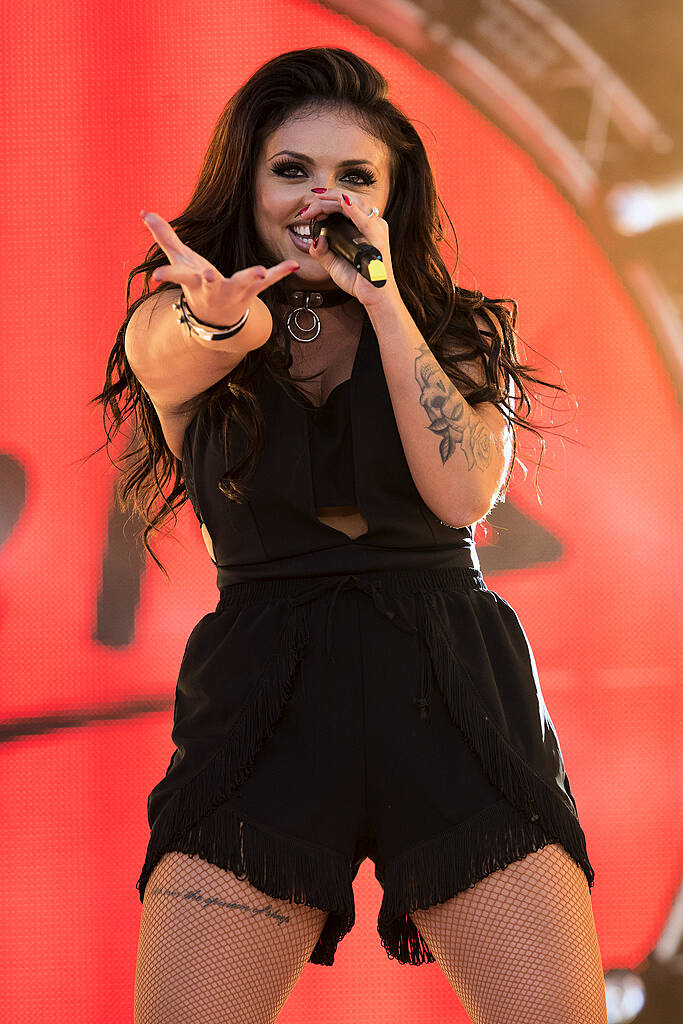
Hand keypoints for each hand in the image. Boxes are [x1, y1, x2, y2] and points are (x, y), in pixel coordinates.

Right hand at [140, 210, 298, 329]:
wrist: (216, 318)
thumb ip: (164, 236)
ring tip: (259, 271)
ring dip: (250, 277)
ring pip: (242, 284)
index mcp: (195, 280)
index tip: (156, 276)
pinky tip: (294, 265)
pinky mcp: (252, 290)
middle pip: (211, 283)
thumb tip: (144, 211)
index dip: (167, 275)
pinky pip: (268, 282)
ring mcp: (234, 290)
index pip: (179, 276)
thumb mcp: (180, 262)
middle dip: (210, 280)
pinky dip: (280, 273)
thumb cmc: (197, 284)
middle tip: (209, 276)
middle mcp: (214, 288)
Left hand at [300, 193, 399, 308]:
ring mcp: (377, 230)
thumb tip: (315, 239)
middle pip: (348, 200)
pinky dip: (354, 210)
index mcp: (362, 226)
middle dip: (325, 200)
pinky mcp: (379, 240)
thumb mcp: (333, 264)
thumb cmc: (358, 280)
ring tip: (318, 200)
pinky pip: (366, 221)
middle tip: (306, 210)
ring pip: (356, 203)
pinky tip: (344, 202)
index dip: (323, 204)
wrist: (373, 298)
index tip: (306, 213)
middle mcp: (371, 224)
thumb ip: (321, 252)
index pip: (343, 206)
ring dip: (335, 199)